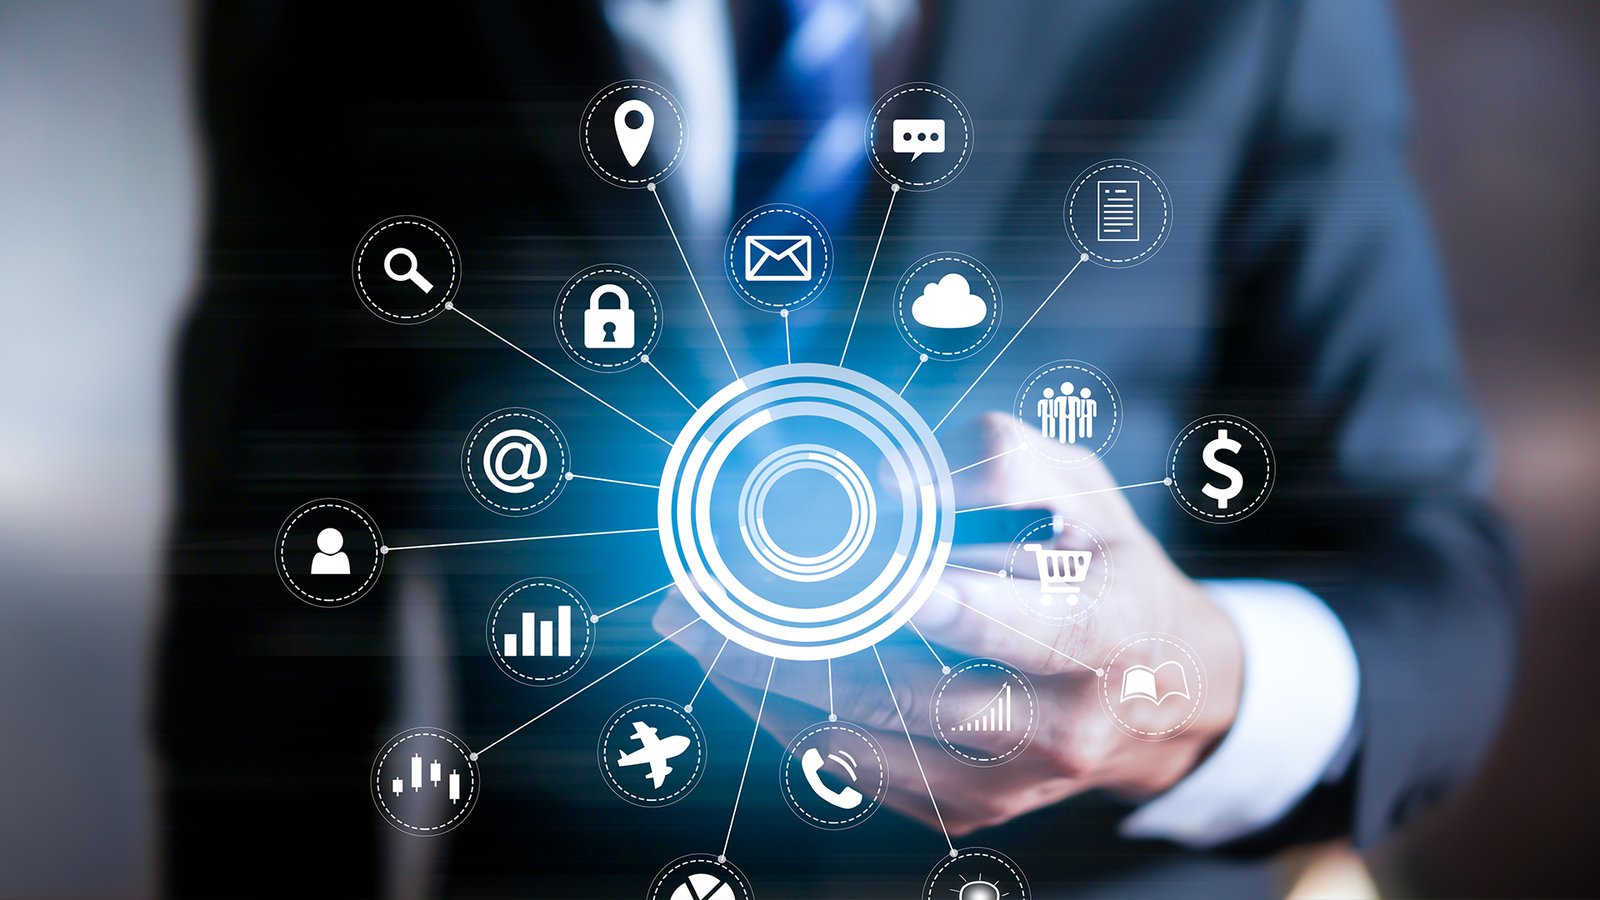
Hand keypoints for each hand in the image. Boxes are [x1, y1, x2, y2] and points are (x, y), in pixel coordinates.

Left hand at [654, 413, 1242, 835]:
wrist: (1170, 693)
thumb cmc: (1110, 567)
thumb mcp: (1083, 491)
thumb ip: (1000, 467)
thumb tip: (890, 484)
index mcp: (1103, 627)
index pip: (1003, 621)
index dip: (921, 600)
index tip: (832, 571)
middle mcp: (1065, 720)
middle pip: (909, 692)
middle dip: (790, 644)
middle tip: (702, 604)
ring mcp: (1018, 779)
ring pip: (870, 741)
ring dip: (770, 689)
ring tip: (701, 635)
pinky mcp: (978, 809)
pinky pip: (867, 776)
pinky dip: (796, 726)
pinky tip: (750, 679)